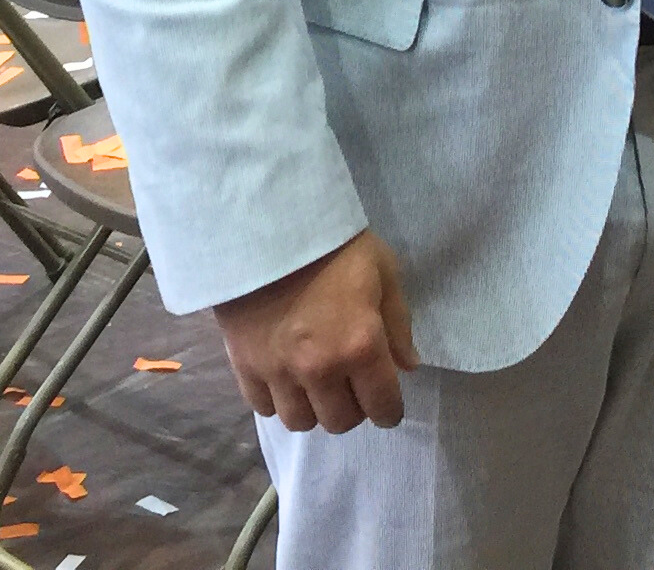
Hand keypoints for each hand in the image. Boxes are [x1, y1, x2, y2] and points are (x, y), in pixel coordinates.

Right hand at [213, 229, 419, 433]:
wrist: (270, 230)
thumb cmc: (337, 247)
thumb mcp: (384, 272)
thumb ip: (398, 325)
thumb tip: (408, 367)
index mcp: (360, 345)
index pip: (381, 405)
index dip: (390, 411)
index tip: (389, 407)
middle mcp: (320, 369)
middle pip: (340, 422)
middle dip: (354, 409)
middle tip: (354, 387)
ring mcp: (279, 373)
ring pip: (300, 422)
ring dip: (315, 409)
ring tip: (319, 384)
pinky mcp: (245, 369)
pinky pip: (264, 408)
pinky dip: (278, 400)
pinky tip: (287, 377)